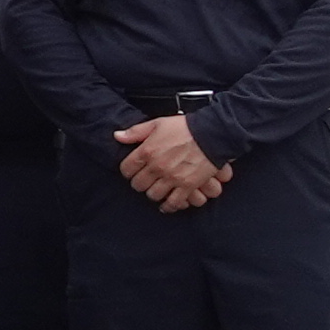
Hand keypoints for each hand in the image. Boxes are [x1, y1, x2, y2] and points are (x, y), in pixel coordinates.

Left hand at [112, 116, 231, 214]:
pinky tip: (167, 204)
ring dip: (153, 193)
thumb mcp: (157, 124)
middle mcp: (157, 166)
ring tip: (157, 189)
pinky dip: (169, 205)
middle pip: (138, 185)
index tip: (132, 171)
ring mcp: (172, 178)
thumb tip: (117, 136)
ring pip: (153, 195)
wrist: (211, 134)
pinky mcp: (187, 186)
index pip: (126, 169)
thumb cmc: (185, 127)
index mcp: (147, 151)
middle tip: (145, 181)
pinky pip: (173, 202)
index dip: (128, 171)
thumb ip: (135, 132)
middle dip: (140, 183)